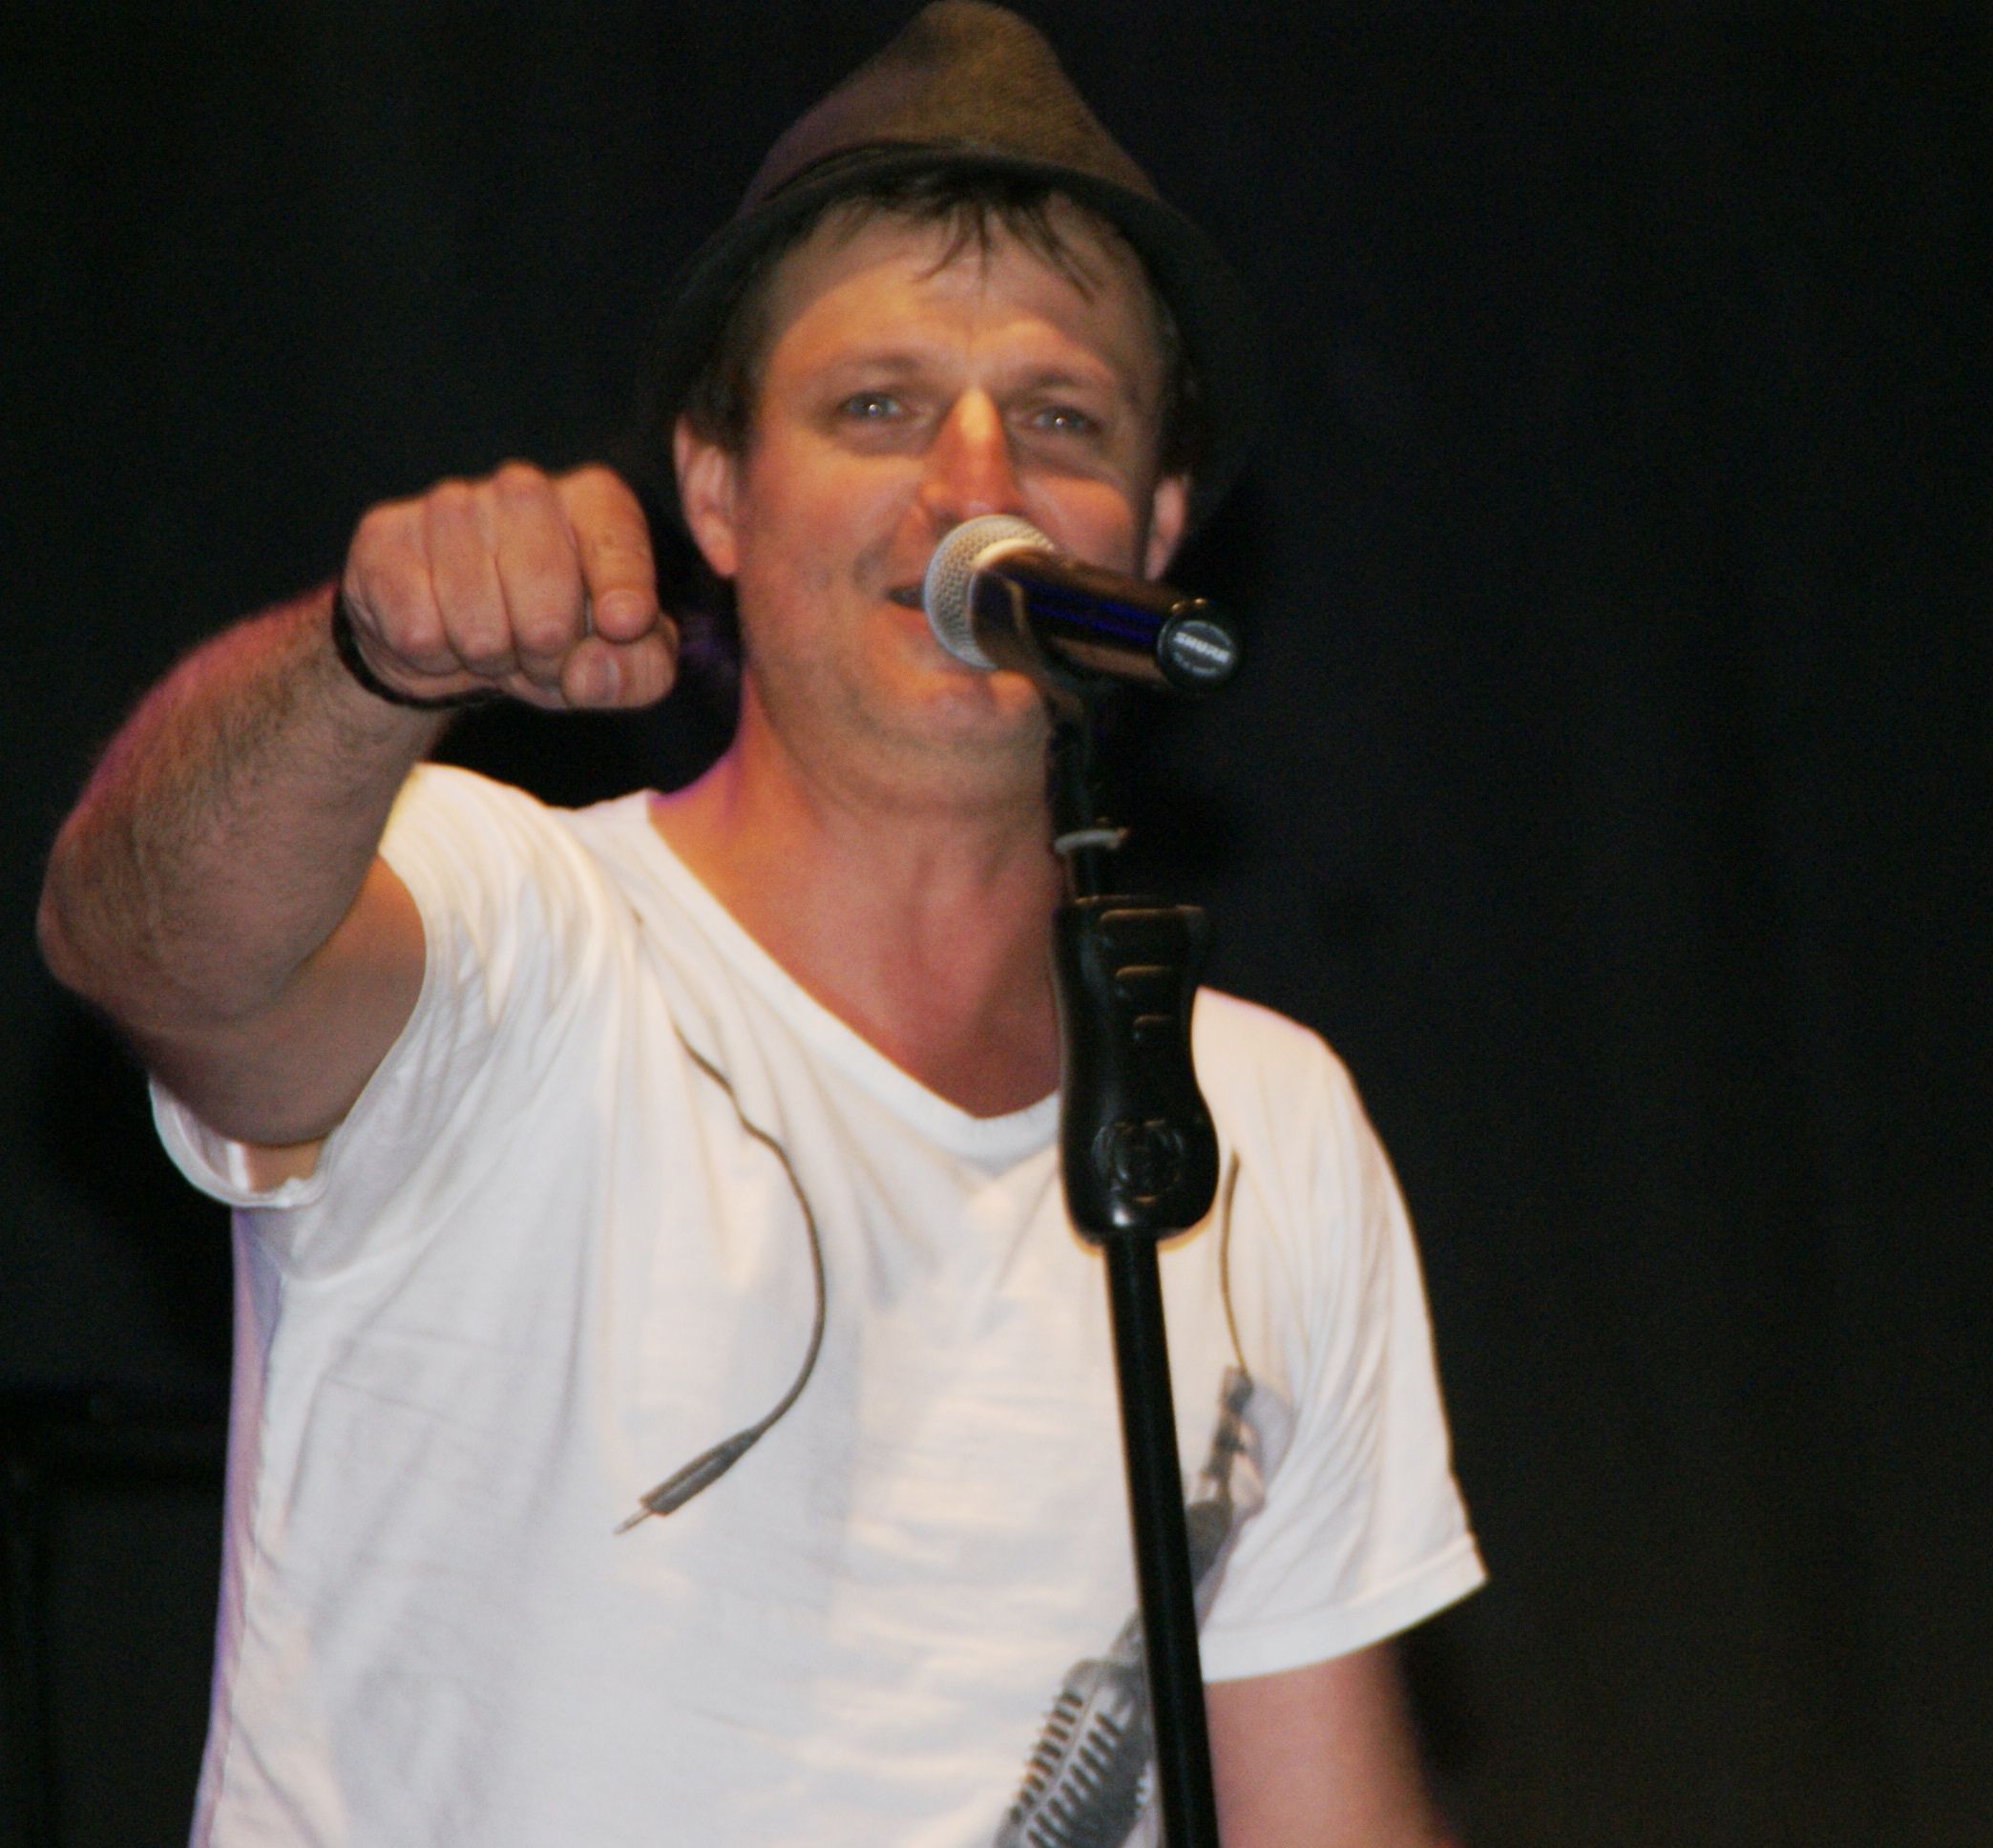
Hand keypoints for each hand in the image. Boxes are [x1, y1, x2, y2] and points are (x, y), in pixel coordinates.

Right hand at [338, 463, 676, 709]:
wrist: (449, 635)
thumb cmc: (551, 638)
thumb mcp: (617, 664)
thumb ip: (639, 672)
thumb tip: (589, 673)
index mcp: (597, 502)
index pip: (619, 546)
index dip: (624, 597)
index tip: (624, 623)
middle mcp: (524, 487)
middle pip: (548, 619)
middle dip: (546, 662)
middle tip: (538, 653)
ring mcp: (449, 504)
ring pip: (480, 634)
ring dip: (488, 661)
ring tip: (491, 639)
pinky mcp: (385, 537)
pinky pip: (418, 634)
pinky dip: (433, 657)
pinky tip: (439, 630)